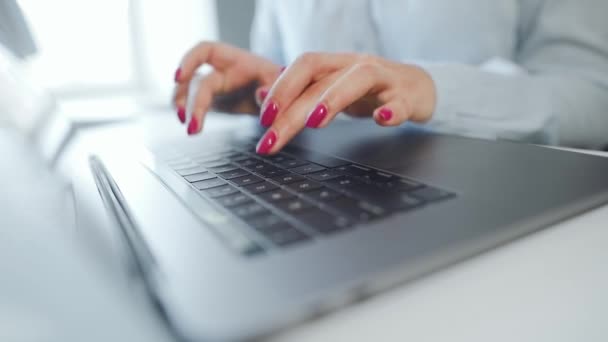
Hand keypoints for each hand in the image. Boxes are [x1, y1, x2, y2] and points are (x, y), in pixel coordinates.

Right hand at [173, 41, 281, 133]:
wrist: (283, 99)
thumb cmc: (283, 86)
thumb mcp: (284, 85)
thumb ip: (274, 88)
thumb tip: (262, 95)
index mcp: (236, 60)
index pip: (205, 51)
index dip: (189, 61)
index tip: (179, 78)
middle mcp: (221, 71)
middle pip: (197, 80)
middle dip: (191, 100)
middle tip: (192, 124)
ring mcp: (216, 86)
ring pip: (190, 93)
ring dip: (184, 107)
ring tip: (190, 128)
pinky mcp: (214, 102)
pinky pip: (194, 104)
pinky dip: (190, 114)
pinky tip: (193, 128)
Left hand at [255, 53, 436, 154]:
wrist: (419, 87)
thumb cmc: (370, 91)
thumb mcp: (332, 90)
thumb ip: (299, 95)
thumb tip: (259, 98)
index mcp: (336, 65)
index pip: (303, 67)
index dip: (281, 89)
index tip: (263, 120)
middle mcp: (356, 66)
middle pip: (321, 80)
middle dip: (292, 109)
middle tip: (271, 139)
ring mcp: (384, 79)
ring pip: (359, 78)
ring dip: (334, 98)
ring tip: (315, 122)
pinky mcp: (407, 96)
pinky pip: (401, 101)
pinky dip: (392, 110)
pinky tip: (382, 120)